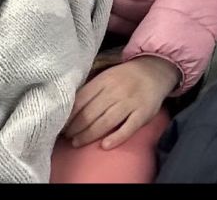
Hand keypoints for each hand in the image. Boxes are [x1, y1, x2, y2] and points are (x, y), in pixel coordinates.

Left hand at [64, 56, 178, 149]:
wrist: (155, 71)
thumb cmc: (125, 77)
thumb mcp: (107, 77)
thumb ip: (91, 90)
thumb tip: (69, 109)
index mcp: (104, 80)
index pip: (82, 100)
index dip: (69, 115)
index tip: (61, 126)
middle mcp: (116, 91)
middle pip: (91, 113)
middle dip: (76, 128)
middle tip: (67, 138)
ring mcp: (130, 103)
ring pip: (106, 122)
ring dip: (89, 135)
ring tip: (77, 143)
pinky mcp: (143, 114)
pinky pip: (128, 128)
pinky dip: (116, 138)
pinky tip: (105, 145)